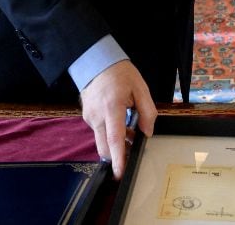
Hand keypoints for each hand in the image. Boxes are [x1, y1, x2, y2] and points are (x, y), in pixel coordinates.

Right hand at [80, 60, 156, 179]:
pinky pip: (98, 132)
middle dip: (118, 155)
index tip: (120, 173)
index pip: (115, 139)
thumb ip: (147, 111)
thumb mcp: (141, 88)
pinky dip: (109, 134)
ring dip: (115, 143)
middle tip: (132, 151)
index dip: (118, 158)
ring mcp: (89, 117)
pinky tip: (119, 124)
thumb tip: (147, 132)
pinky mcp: (86, 117)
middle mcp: (97, 116)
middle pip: (105, 147)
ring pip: (101, 141)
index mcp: (112, 108)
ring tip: (130, 132)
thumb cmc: (120, 74)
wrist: (97, 62)